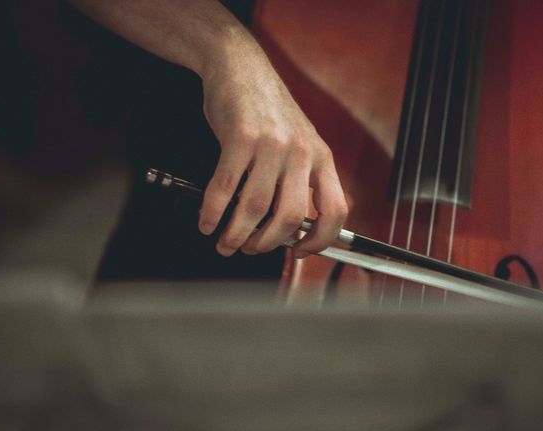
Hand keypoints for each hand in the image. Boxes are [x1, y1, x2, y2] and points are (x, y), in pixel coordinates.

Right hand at [198, 40, 347, 257]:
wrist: (241, 67)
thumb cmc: (268, 111)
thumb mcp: (300, 142)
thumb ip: (301, 180)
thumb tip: (290, 229)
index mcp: (320, 157)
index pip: (335, 210)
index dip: (320, 241)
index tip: (299, 251)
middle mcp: (301, 152)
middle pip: (291, 217)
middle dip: (267, 244)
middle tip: (250, 249)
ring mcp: (272, 144)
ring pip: (257, 207)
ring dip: (237, 234)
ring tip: (226, 243)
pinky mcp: (241, 137)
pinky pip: (226, 187)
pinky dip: (213, 212)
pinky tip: (207, 222)